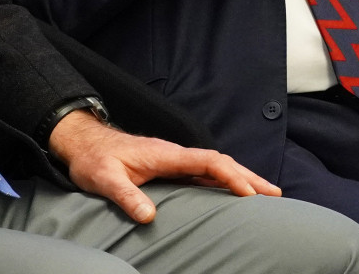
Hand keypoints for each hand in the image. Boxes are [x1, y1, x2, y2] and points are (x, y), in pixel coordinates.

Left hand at [47, 109, 279, 223]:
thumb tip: (148, 217)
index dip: (230, 176)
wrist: (83, 142)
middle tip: (275, 194)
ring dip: (241, 178)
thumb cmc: (94, 159)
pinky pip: (204, 173)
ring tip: (266, 194)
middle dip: (248, 176)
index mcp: (165, 154)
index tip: (249, 193)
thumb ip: (126, 195)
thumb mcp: (105, 179)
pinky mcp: (170, 167)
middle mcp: (174, 155)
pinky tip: (234, 192)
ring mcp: (173, 160)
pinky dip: (224, 181)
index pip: (207, 161)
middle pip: (220, 162)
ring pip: (215, 167)